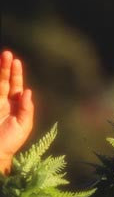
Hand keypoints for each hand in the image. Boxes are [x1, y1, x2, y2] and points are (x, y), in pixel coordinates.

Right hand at [0, 50, 33, 172]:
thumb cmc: (12, 141)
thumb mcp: (23, 126)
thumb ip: (26, 109)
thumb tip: (27, 91)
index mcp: (16, 106)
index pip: (16, 87)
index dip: (16, 74)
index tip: (16, 62)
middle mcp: (4, 102)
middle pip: (5, 81)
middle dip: (6, 68)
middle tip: (7, 54)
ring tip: (2, 57)